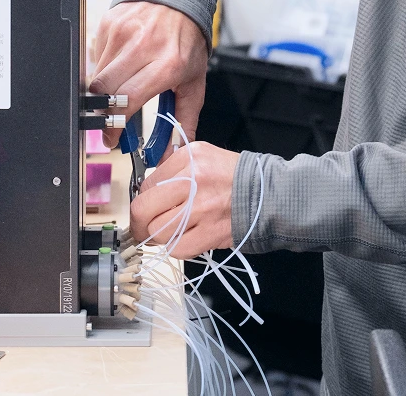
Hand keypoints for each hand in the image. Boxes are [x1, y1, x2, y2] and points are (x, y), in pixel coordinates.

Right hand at [90, 1, 207, 150]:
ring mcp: (123, 33)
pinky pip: (96, 57)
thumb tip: (175, 150)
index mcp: (167, 65)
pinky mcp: (109, 24)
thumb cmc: (187, 40)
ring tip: (120, 88)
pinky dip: (104, 67)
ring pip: (97, 76)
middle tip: (110, 119)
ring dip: (104, 90)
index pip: (127, 102)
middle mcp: (143, 47)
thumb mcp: (194, 80)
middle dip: (103, 112)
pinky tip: (120, 64)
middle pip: (104, 92)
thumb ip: (184, 117)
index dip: (114, 126)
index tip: (111, 138)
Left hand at [130, 141, 239, 257]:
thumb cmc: (232, 176)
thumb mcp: (202, 157)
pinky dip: (177, 247)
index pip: (147, 184)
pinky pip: (177, 248)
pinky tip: (187, 238)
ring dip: (160, 236)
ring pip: (157, 232)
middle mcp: (192, 180)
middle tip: (145, 228)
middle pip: (144, 209)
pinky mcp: (209, 232)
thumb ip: (174, 171)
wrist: (265, 192)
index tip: (149, 208)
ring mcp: (201, 208)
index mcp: (188, 158)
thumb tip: (148, 195)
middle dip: (140, 223)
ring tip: (172, 231)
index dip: (143, 200)